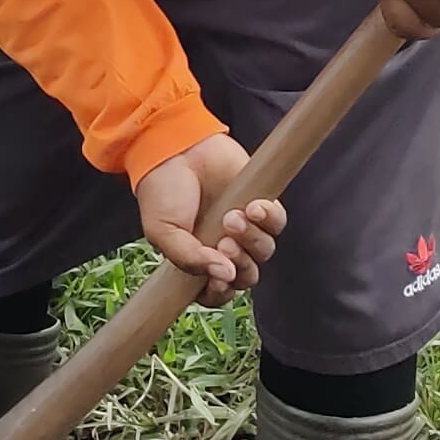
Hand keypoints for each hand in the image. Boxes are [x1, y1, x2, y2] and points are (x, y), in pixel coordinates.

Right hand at [132, 133, 285, 306]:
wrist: (174, 147)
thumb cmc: (162, 191)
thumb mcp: (163, 232)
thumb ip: (189, 259)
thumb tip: (225, 276)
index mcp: (197, 260)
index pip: (218, 292)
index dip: (221, 291)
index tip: (217, 280)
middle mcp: (222, 248)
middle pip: (247, 276)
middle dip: (240, 266)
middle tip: (223, 244)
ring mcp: (244, 227)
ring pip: (264, 252)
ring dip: (251, 240)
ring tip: (231, 218)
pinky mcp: (260, 204)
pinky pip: (277, 223)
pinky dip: (269, 218)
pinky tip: (252, 206)